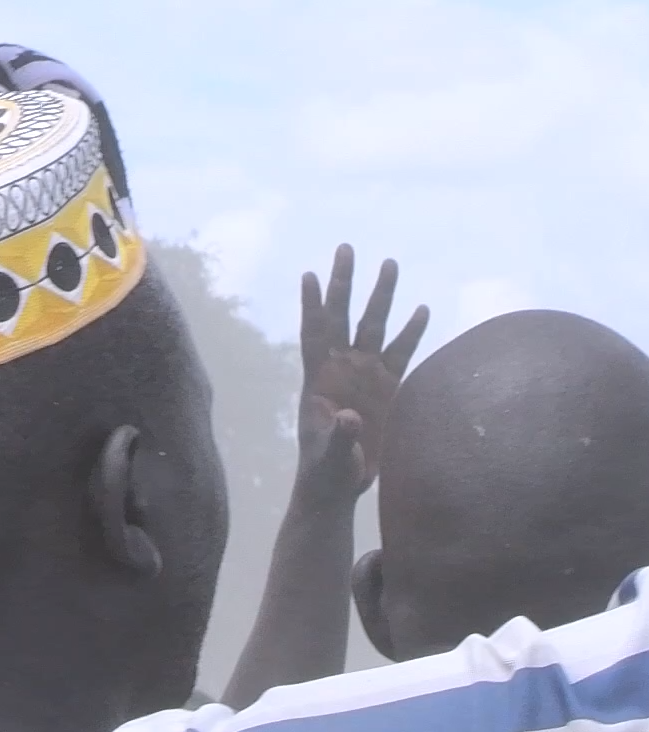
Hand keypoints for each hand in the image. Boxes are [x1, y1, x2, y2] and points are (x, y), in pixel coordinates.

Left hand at [296, 247, 427, 505]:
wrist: (339, 484)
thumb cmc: (325, 471)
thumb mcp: (329, 457)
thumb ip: (340, 437)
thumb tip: (351, 418)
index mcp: (318, 378)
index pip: (314, 333)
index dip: (311, 305)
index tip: (309, 274)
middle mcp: (341, 367)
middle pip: (343, 316)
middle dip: (345, 283)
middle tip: (346, 248)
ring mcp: (365, 374)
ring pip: (374, 326)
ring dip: (382, 296)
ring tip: (390, 262)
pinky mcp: (386, 387)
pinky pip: (402, 351)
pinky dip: (412, 331)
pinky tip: (422, 308)